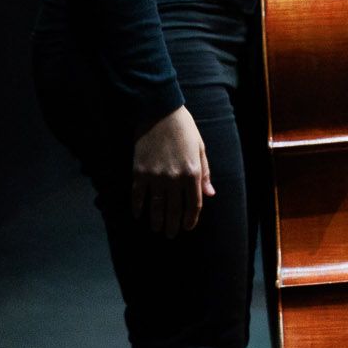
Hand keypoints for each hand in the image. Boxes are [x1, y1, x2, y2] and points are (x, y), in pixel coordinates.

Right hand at [132, 106, 212, 238]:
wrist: (159, 112)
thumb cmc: (184, 129)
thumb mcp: (201, 148)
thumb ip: (204, 173)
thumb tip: (210, 194)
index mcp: (192, 172)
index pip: (194, 203)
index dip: (191, 218)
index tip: (188, 227)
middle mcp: (174, 178)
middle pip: (174, 209)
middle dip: (173, 224)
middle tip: (171, 235)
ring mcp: (155, 176)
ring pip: (156, 206)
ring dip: (156, 220)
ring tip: (157, 229)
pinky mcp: (139, 172)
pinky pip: (138, 195)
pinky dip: (138, 207)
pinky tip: (139, 214)